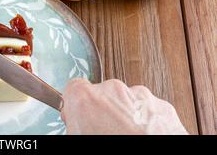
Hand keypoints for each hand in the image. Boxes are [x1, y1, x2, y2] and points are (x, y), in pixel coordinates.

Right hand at [62, 79, 187, 134]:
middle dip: (102, 112)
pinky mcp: (164, 108)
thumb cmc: (114, 153)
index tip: (78, 118)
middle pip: (102, 94)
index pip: (73, 89)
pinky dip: (146, 123)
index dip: (76, 106)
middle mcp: (113, 90)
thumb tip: (76, 126)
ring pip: (127, 102)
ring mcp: (140, 97)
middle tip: (103, 133)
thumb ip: (74, 126)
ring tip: (126, 138)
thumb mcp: (77, 137)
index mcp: (85, 98)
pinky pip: (148, 111)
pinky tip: (143, 138)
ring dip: (125, 117)